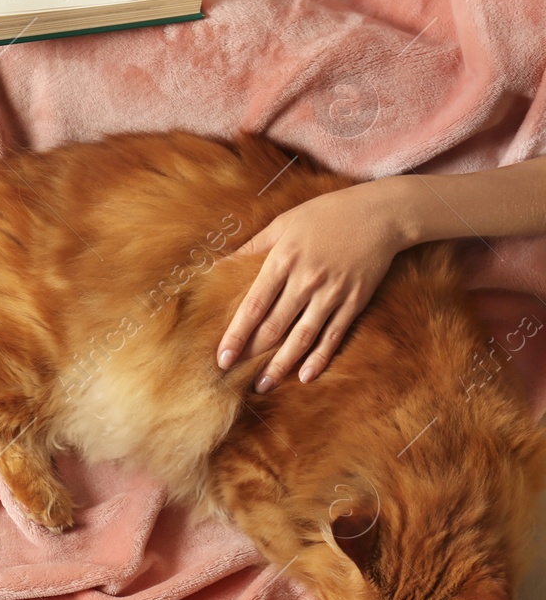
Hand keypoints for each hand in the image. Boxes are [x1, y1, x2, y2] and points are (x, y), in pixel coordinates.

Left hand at [216, 182, 413, 391]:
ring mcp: (333, 294)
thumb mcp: (283, 222)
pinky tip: (304, 376)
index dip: (236, 335)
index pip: (253, 306)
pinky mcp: (355, 302)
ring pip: (302, 337)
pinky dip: (320, 358)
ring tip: (263, 386)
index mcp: (283, 260)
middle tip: (233, 378)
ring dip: (281, 365)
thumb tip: (219, 265)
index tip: (221, 358)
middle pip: (274, 327)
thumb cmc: (324, 215)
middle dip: (252, 356)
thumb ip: (252, 247)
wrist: (380, 213)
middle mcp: (306, 281)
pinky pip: (334, 335)